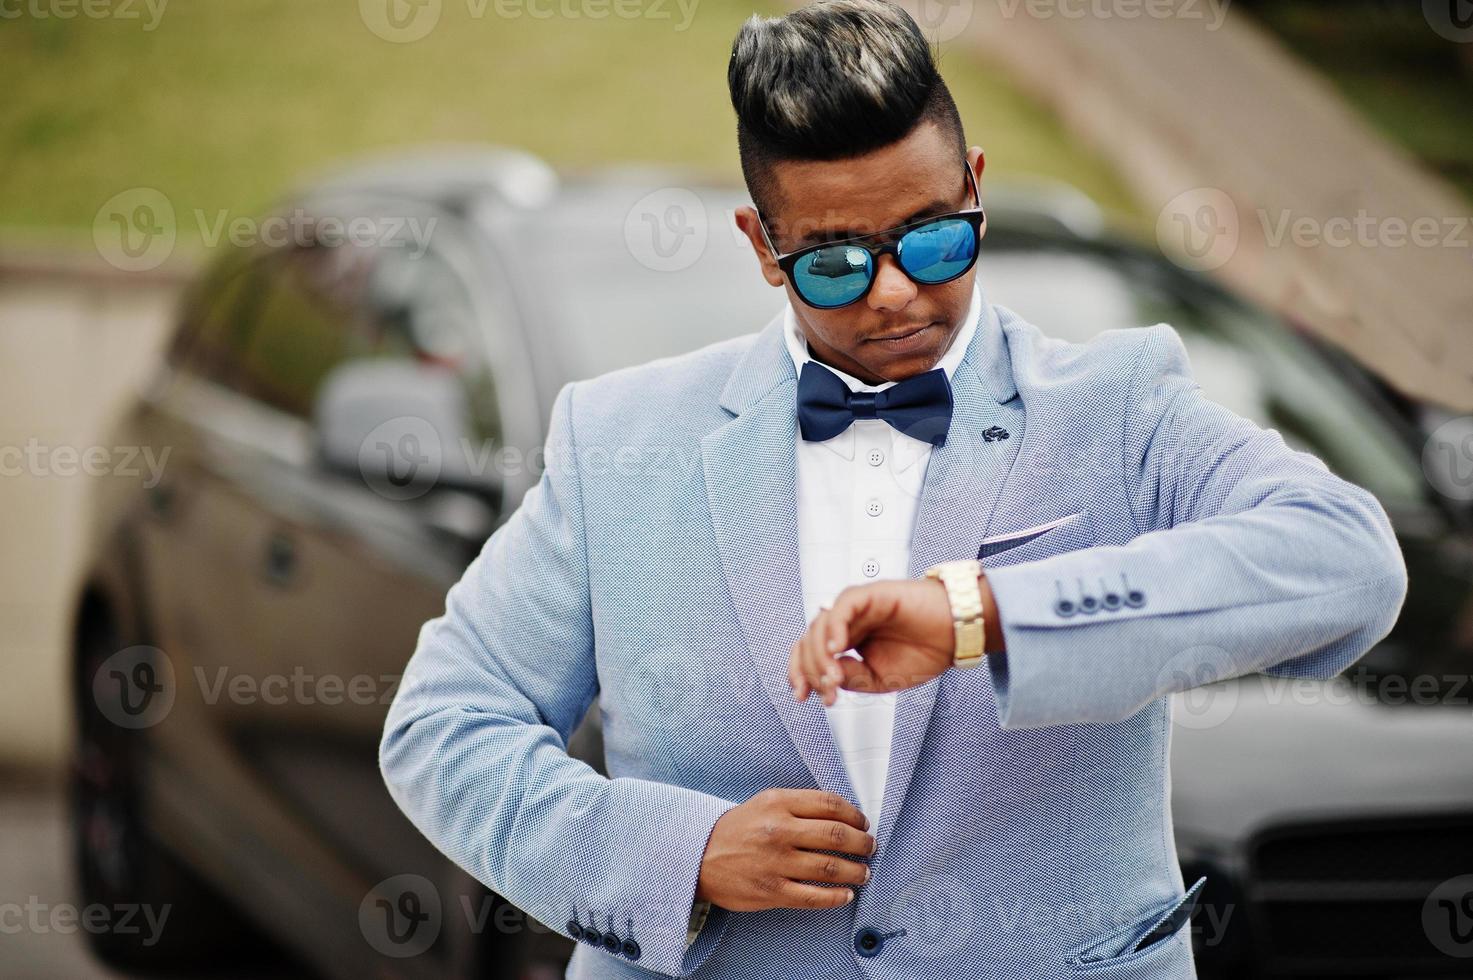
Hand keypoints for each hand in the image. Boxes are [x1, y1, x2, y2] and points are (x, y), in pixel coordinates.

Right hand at [695, 788, 874, 911]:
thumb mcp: (765, 803)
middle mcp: (778, 830)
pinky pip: (814, 897)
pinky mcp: (771, 891)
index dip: (855, 814)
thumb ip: (800, 805)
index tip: (863, 823)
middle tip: (870, 847)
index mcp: (778, 803)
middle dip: (862, 843)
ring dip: (855, 871)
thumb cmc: (737, 829)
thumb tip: (843, 815)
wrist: (698, 856)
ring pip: (830, 867)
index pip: (830, 804)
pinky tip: (846, 895)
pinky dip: (836, 897)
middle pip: (836, 835)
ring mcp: (775, 863)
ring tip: (863, 872)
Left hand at [789, 579, 955, 705]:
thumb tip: (826, 678)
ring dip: (820, 655)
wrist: (956, 636)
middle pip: (809, 640)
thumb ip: (851, 678)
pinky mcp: (870, 594)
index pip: (809, 652)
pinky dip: (834, 626)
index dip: (800, 672)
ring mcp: (857, 608)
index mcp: (848, 641)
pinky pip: (842, 607)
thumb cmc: (924, 652)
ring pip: (820, 624)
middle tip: (829, 692)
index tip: (801, 696)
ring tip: (834, 678)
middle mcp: (847, 623)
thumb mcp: (881, 680)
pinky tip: (837, 648)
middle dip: (811, 670)